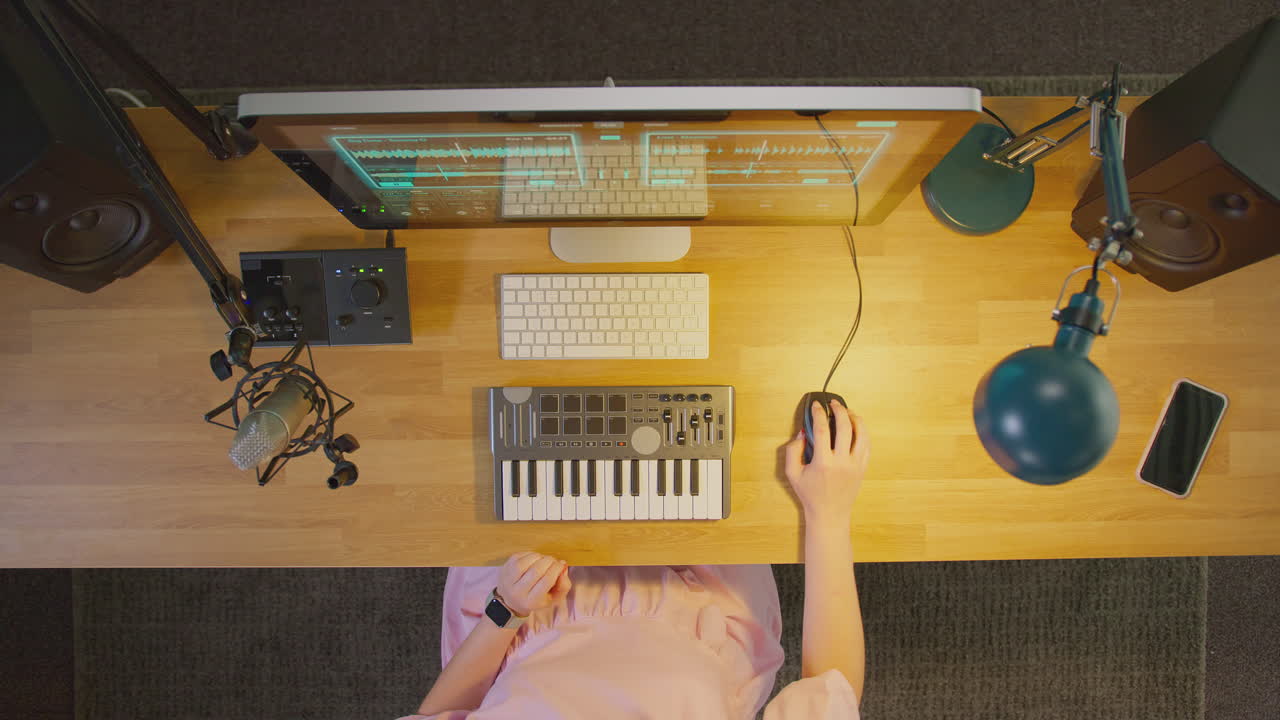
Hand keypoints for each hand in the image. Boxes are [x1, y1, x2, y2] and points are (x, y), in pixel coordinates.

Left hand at [495, 552, 571, 616]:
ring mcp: (509, 579)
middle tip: (554, 561)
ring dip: (540, 557)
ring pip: (527, 562)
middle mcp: (518, 592)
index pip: (547, 581)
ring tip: (544, 560)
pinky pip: (520, 556)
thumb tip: (563, 566)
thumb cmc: (535, 598)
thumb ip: (563, 586)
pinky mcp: (506, 568)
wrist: (510, 600)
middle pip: (537, 570)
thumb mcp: (552, 598)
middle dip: (549, 561)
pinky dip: (531, 554)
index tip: (561, 565)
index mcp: (532, 601)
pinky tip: (535, 558)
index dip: (556, 569)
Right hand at [784, 399, 868, 527]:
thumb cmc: (810, 494)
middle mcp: (842, 463)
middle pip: (845, 427)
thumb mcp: (792, 474)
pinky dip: (862, 432)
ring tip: (847, 411)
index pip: (823, 430)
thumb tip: (803, 433)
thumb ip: (793, 451)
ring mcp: (855, 465)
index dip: (819, 414)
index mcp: (824, 463)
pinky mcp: (863, 468)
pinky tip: (856, 427)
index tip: (816, 406)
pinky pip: (867, 445)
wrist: (829, 514)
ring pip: (862, 434)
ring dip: (855, 419)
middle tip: (834, 403)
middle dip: (840, 410)